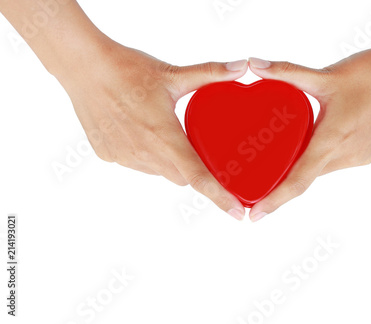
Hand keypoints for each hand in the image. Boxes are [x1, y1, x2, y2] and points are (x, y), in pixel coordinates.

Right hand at [56, 40, 248, 219]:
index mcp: (164, 136)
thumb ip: (210, 73)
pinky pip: (136, 164)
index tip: (237, 213)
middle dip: (192, 168)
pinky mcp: (108, 155)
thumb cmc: (128, 69)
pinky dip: (144, 154)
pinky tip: (139, 131)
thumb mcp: (172, 74)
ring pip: (158, 171)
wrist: (84, 67)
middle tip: (193, 145)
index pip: (198, 176)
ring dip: (167, 161)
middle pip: (181, 177)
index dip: (220, 197)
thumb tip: (241, 66)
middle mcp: (144, 153)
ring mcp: (124, 157)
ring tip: (161, 132)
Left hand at [247, 41, 370, 220]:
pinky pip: (340, 161)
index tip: (256, 216)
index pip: (299, 180)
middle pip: (308, 175)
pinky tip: (318, 143)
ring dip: (306, 165)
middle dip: (283, 181)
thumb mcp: (325, 75)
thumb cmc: (370, 71)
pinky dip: (325, 156)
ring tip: (282, 158)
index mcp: (333, 139)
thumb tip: (255, 66)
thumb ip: (287, 72)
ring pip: (324, 167)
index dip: (276, 200)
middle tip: (257, 181)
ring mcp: (363, 156)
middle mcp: (349, 155)